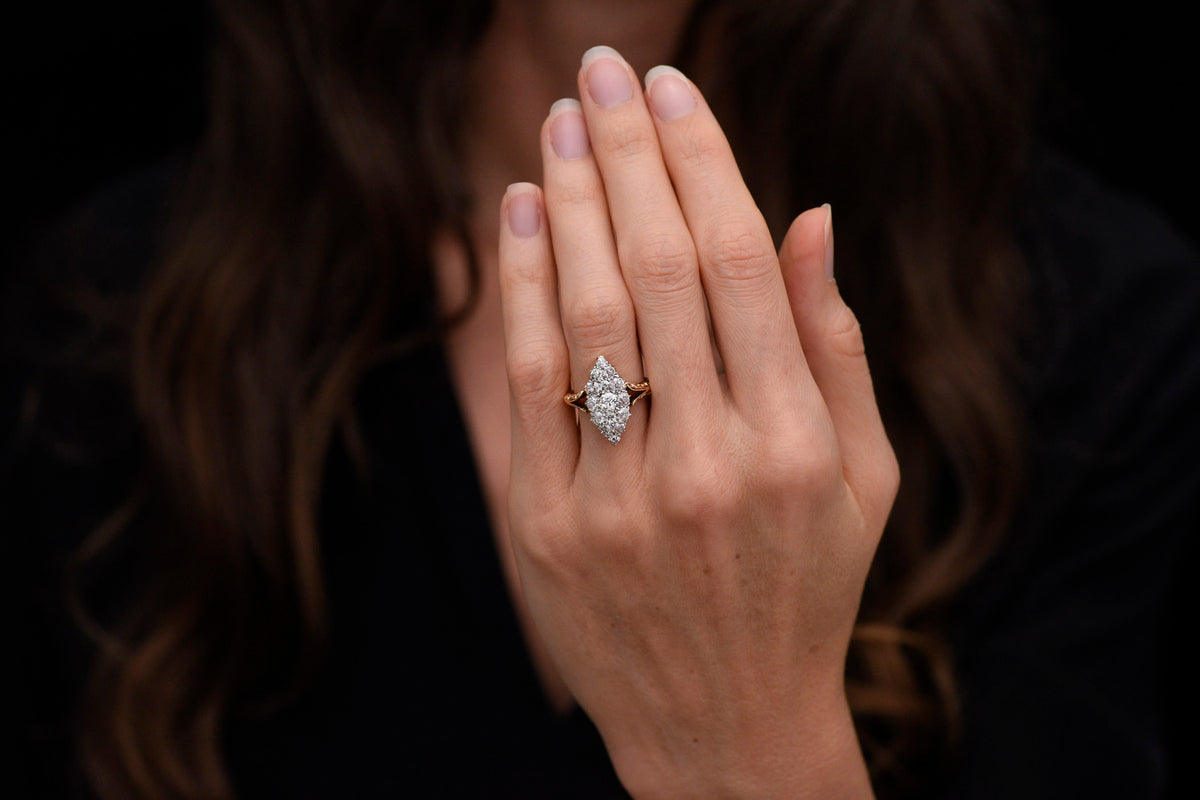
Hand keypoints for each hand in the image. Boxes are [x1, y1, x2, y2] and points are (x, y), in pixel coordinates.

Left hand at [497, 46, 895, 798]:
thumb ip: (835, 346)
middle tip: (604, 73)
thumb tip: (809, 213)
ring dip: (569, 201)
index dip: (702, 162)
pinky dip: (520, 287)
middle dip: (628, 153)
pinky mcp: (547, 526)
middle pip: (655, 268)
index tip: (673, 91)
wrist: (722, 727)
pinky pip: (528, 383)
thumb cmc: (805, 589)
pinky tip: (520, 213)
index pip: (738, 264)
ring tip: (560, 123)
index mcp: (795, 446)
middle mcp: (708, 465)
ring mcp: (620, 499)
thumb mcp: (863, 479)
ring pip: (585, 313)